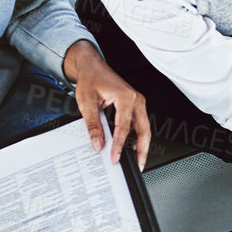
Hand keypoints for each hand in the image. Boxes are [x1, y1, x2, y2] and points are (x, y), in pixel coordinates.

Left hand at [64, 42, 149, 166]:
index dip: (119, 145)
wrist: (91, 66)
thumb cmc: (90, 79)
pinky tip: (132, 146)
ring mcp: (137, 102)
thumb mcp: (87, 103)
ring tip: (138, 159)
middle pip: (143, 129)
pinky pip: (140, 123)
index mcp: (125, 97)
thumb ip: (93, 125)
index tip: (115, 157)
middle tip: (139, 165)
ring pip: (144, 127)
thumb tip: (98, 143)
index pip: (123, 127)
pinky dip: (138, 136)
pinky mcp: (135, 105)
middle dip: (142, 149)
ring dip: (142, 144)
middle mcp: (136, 99)